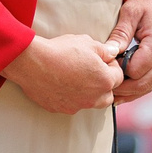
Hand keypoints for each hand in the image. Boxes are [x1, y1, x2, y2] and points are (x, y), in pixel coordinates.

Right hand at [1, 32, 122, 114]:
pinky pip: (71, 105)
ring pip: (90, 102)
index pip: (119, 77)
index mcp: (104, 81)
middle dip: (103, 84)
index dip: (111, 66)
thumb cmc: (61, 51)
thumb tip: (113, 52)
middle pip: (107, 95)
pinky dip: (70, 96)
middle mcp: (93, 98)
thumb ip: (105, 50)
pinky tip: (60, 83)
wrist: (32, 62)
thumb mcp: (87, 43)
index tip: (101, 59)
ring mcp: (77, 106)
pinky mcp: (60, 109)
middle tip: (91, 70)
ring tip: (76, 77)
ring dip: (88, 93)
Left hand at [106, 0, 151, 101]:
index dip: (118, 71)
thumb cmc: (147, 4)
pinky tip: (121, 91)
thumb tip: (109, 53)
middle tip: (102, 84)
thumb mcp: (130, 13)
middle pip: (142, 84)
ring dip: (128, 92)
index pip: (135, 70)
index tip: (107, 64)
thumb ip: (120, 34)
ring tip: (109, 91)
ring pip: (147, 88)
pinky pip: (151, 84)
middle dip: (122, 87)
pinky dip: (136, 89)